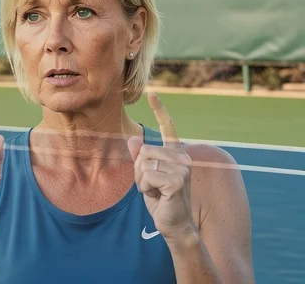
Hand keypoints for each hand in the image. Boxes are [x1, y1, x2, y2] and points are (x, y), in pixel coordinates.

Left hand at [128, 92, 194, 241]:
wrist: (174, 223)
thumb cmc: (160, 199)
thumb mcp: (146, 175)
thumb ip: (140, 157)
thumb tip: (134, 138)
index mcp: (176, 153)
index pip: (169, 127)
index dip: (160, 109)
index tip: (152, 93)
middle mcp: (182, 157)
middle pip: (143, 151)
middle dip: (139, 171)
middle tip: (152, 186)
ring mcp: (182, 168)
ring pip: (143, 163)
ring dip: (142, 180)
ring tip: (155, 191)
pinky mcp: (177, 180)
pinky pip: (147, 176)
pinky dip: (146, 188)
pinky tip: (158, 196)